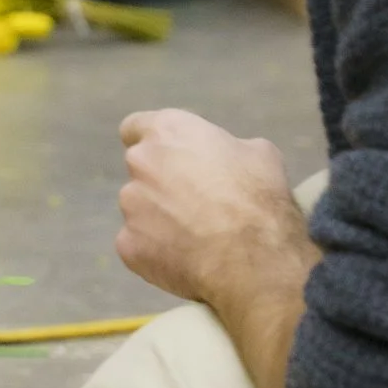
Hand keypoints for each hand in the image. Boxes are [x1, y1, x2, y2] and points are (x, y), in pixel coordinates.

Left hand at [116, 109, 305, 310]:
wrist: (250, 259)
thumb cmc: (258, 197)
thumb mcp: (260, 154)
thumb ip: (228, 149)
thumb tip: (227, 159)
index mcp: (168, 131)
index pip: (136, 127)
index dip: (154, 144)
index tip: (169, 157)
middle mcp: (141, 162)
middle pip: (142, 171)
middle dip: (162, 183)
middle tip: (196, 203)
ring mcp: (130, 205)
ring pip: (139, 210)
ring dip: (159, 219)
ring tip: (197, 237)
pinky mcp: (128, 245)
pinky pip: (139, 245)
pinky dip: (157, 251)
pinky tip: (187, 260)